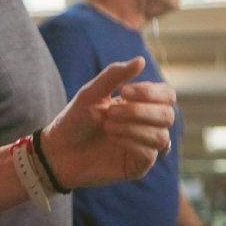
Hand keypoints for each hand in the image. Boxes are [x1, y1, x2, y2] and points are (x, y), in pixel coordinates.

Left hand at [41, 58, 174, 188]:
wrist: (57, 150)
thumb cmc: (74, 120)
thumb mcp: (91, 93)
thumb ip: (114, 75)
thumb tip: (140, 60)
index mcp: (140, 105)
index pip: (167, 95)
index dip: (151, 92)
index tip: (124, 91)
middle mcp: (147, 125)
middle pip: (168, 115)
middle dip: (140, 111)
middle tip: (110, 112)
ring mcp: (144, 146)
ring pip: (162, 136)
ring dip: (133, 127)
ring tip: (107, 126)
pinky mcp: (138, 166)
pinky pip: (150, 154)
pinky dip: (130, 142)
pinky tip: (111, 138)